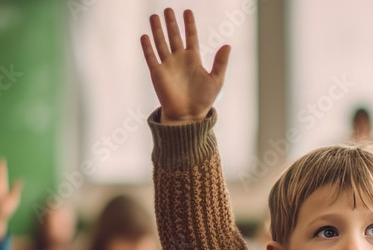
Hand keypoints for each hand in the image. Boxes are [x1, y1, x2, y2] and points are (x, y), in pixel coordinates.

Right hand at [140, 8, 230, 124]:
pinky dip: (147, 47)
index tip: (187, 11)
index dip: (189, 24)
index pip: (191, 37)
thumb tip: (227, 45)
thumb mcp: (216, 80)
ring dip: (157, 30)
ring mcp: (168, 65)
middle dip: (171, 23)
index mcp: (193, 59)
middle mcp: (179, 60)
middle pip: (174, 36)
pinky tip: (145, 36)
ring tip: (154, 16)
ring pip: (161, 43)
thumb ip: (220, 62)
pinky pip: (151, 57)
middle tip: (167, 9)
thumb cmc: (203, 100)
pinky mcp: (158, 74)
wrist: (188, 116)